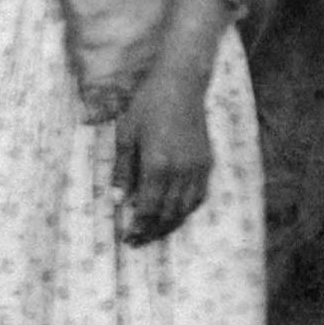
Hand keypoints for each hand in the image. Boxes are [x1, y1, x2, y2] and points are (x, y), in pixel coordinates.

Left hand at [113, 52, 216, 244]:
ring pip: (186, 209)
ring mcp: (197, 168)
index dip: (138, 227)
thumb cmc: (148, 105)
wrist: (180, 84)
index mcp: (157, 165)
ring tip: (155, 231)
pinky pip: (199, 196)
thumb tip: (117, 201)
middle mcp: (181, 171)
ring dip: (170, 224)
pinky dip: (187, 209)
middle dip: (153, 232)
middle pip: (169, 214)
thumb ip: (123, 170)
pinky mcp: (207, 162)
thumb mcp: (126, 134)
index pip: (149, 209)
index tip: (128, 238)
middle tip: (138, 241)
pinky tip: (175, 211)